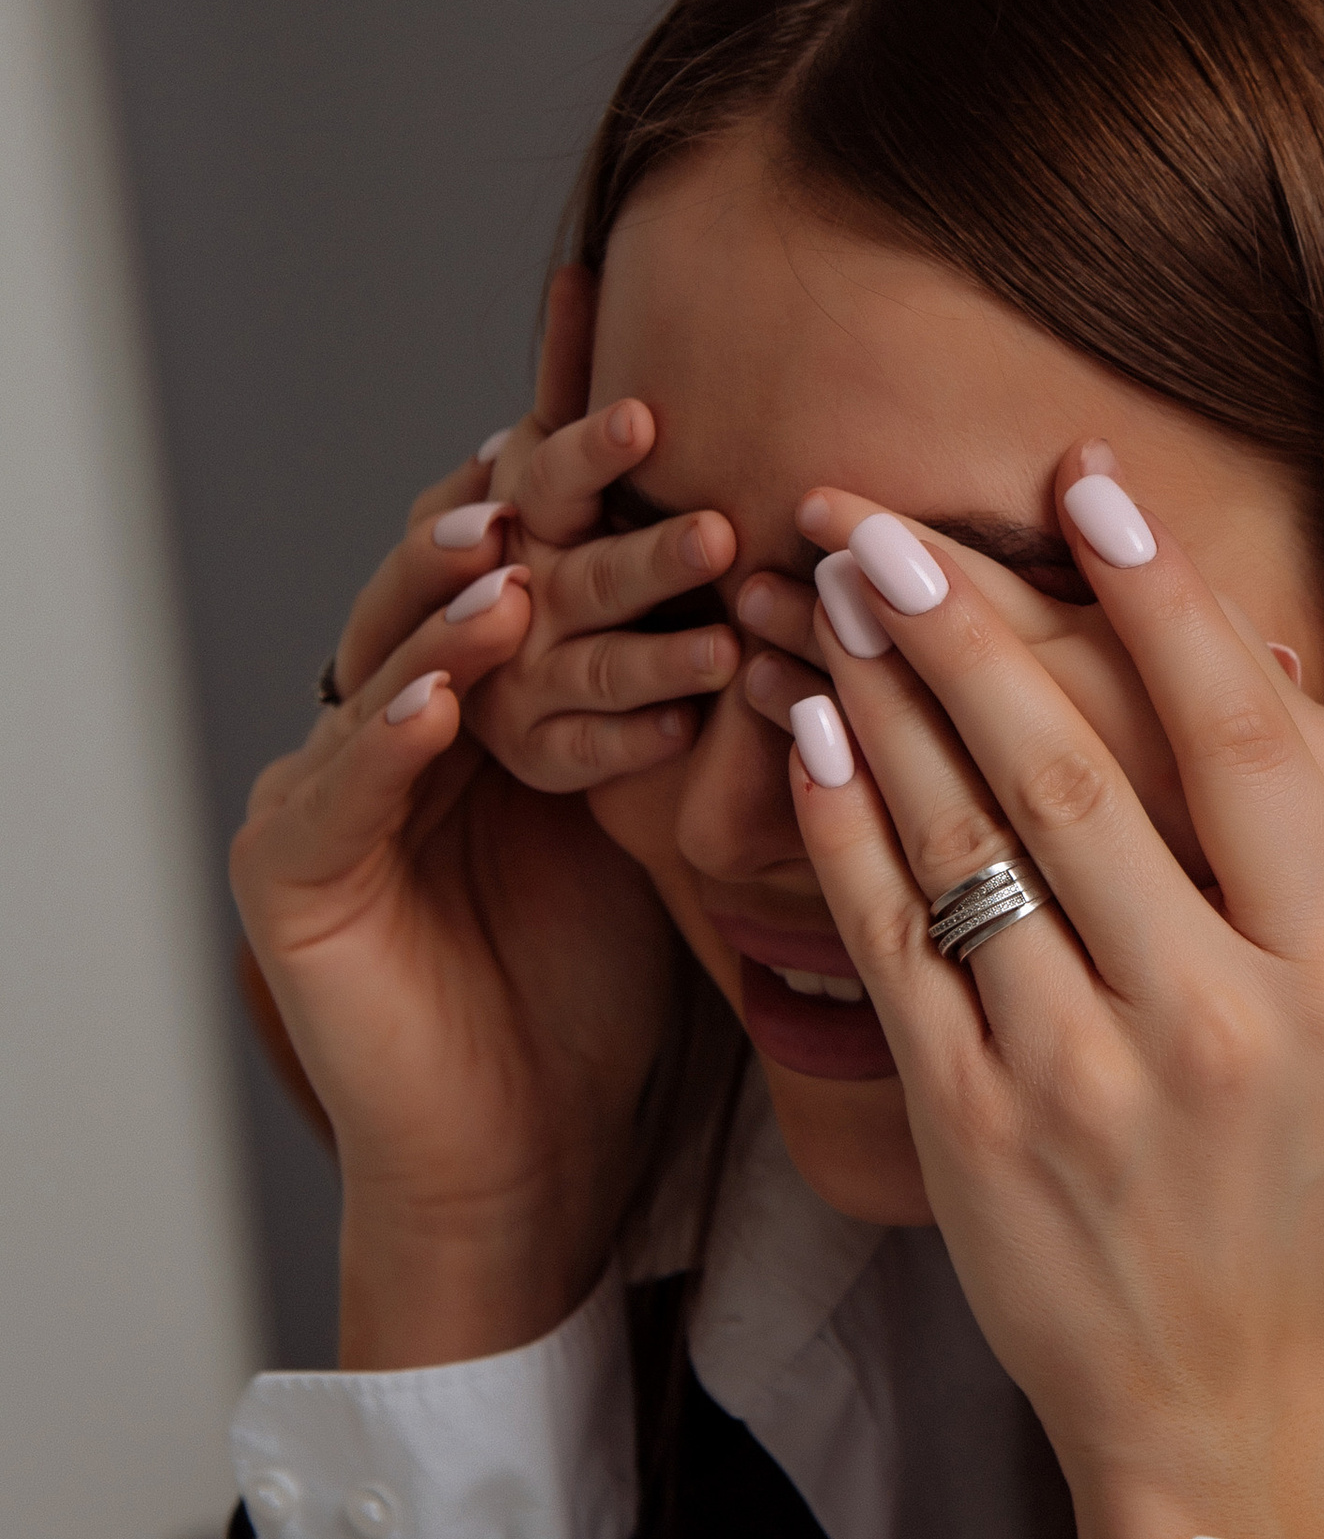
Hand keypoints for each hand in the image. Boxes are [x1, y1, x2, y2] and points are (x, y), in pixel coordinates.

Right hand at [234, 442, 676, 1368]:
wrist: (532, 1156)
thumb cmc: (609, 991)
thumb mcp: (670, 813)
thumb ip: (701, 697)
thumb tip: (818, 582)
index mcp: (485, 689)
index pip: (536, 546)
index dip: (586, 465)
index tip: (660, 382)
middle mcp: (397, 714)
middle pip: (469, 578)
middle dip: (543, 505)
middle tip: (627, 432)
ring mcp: (329, 786)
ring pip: (398, 664)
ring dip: (459, 608)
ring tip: (513, 557)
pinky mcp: (289, 870)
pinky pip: (335, 785)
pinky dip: (385, 734)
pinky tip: (439, 696)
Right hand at [456, 267, 741, 791]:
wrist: (460, 695)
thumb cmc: (534, 556)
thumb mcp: (544, 476)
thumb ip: (563, 384)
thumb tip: (578, 269)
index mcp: (517, 518)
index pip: (550, 479)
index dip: (590, 451)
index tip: (646, 418)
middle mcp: (513, 596)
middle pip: (584, 575)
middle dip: (646, 559)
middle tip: (717, 534)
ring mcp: (515, 683)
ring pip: (593, 670)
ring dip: (657, 659)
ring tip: (725, 651)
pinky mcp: (534, 754)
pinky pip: (582, 754)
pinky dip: (631, 741)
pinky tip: (684, 729)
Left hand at [774, 450, 1323, 1538]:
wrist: (1221, 1387)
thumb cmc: (1269, 1173)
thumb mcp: (1321, 1011)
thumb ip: (1252, 858)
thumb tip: (1175, 648)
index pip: (1246, 745)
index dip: (1168, 603)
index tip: (1092, 486)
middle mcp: (1217, 1020)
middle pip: (1080, 777)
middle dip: (970, 633)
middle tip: (889, 525)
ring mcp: (1088, 1081)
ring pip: (968, 845)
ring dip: (888, 701)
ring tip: (833, 595)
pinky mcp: (974, 1128)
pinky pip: (892, 940)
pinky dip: (846, 825)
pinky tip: (814, 736)